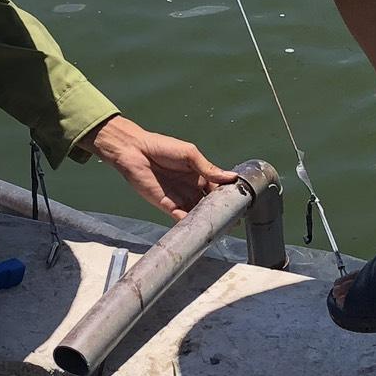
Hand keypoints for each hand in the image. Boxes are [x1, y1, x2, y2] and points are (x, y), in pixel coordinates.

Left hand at [87, 116, 236, 222]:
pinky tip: (201, 229)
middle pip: (210, 205)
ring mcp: (180, 198)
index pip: (218, 189)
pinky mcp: (167, 206)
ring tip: (221, 228)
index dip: (228, 197)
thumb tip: (232, 177)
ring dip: (208, 220)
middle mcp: (191, 188)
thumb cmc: (162, 147)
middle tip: (234, 222)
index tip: (241, 206)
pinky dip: (191, 224)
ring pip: (198, 214)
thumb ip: (209, 168)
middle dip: (221, 213)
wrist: (135, 152)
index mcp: (199, 174)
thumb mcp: (190, 154)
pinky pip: (182, 219)